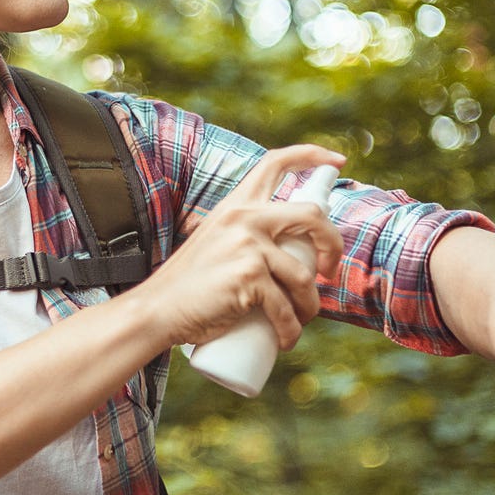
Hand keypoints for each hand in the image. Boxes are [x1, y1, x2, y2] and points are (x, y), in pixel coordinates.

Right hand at [133, 144, 348, 352]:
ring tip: (300, 319)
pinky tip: (286, 339)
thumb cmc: (188, 285)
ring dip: (310, 306)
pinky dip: (291, 330)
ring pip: (304, 275)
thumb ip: (243, 236)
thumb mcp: (216, 242)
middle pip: (312, 214)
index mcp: (235, 204)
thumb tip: (286, 251)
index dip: (311, 154)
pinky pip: (286, 307)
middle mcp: (243, 217)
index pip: (275, 162)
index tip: (337, 160)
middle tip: (328, 270)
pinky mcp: (249, 277)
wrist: (156, 310)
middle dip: (334, 243)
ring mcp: (247, 246)